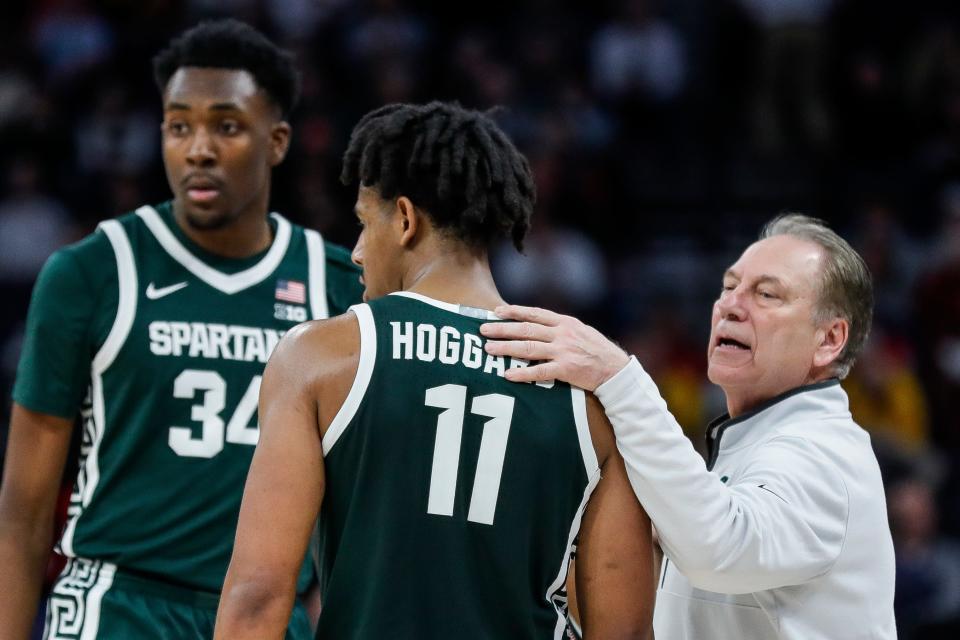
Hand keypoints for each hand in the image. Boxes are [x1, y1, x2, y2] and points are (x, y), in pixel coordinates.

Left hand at [480, 305, 629, 390]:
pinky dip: (523, 373)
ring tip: (489, 349)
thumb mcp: (580, 331)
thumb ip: (559, 328)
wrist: (616, 369)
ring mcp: (563, 351)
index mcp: (564, 322)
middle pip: (526, 329)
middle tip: (483, 330)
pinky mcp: (566, 369)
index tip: (496, 311)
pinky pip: (540, 371)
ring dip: (506, 348)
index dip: (514, 311)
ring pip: (528, 348)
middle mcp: (562, 334)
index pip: (534, 313)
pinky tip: (508, 374)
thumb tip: (537, 325)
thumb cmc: (596, 350)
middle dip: (502, 329)